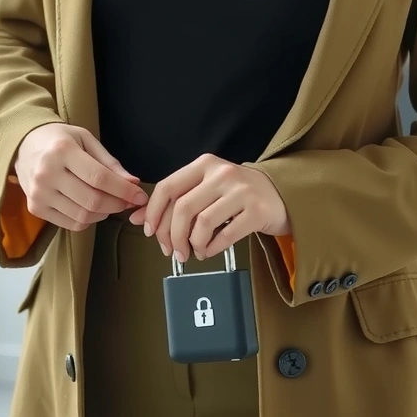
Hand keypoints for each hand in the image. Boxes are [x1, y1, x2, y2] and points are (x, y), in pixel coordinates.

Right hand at [14, 123, 146, 231]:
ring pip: (82, 216)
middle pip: (92, 200)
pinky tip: (93, 208)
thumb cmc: (60, 139)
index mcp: (62, 151)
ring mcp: (39, 194)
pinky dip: (88, 220)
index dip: (123, 190)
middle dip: (117, 204)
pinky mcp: (35, 208)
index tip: (140, 195)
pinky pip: (70, 224)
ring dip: (104, 214)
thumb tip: (133, 183)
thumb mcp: (86, 140)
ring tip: (112, 202)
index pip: (99, 178)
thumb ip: (110, 163)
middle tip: (129, 201)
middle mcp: (47, 174)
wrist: (23, 145)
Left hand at [127, 153, 289, 262]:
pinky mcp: (256, 212)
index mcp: (205, 164)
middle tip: (172, 251)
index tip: (149, 231)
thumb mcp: (205, 188)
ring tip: (194, 251)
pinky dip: (211, 248)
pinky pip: (224, 236)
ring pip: (202, 223)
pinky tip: (209, 250)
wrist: (279, 193)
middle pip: (182, 208)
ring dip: (192, 244)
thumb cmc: (236, 192)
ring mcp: (240, 192)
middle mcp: (221, 174)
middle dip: (171, 235)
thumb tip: (137, 218)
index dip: (153, 212)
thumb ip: (174, 200)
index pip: (168, 186)